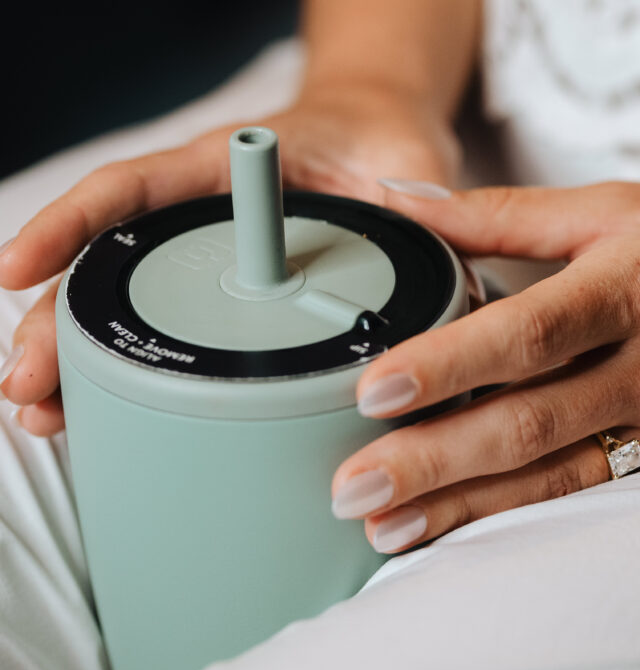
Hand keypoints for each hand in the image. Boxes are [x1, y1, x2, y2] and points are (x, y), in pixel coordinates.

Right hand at [0, 88, 457, 434]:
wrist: (378, 137)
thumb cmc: (381, 146)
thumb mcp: (404, 169)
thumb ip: (420, 209)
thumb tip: (451, 274)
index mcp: (229, 169)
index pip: (137, 188)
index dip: (75, 226)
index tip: (23, 268)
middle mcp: (202, 215)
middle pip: (114, 268)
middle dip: (62, 330)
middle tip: (32, 388)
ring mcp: (207, 257)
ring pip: (130, 309)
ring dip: (84, 365)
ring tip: (52, 417)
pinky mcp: (227, 295)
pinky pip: (172, 333)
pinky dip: (134, 374)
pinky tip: (109, 416)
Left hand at [331, 180, 639, 552]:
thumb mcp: (619, 203)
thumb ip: (504, 213)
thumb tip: (405, 201)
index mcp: (633, 284)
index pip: (527, 332)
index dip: (448, 364)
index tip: (371, 389)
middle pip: (529, 423)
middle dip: (433, 462)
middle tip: (352, 490)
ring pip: (557, 476)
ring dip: (467, 508)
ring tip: (390, 529)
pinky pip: (597, 493)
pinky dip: (529, 515)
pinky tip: (473, 531)